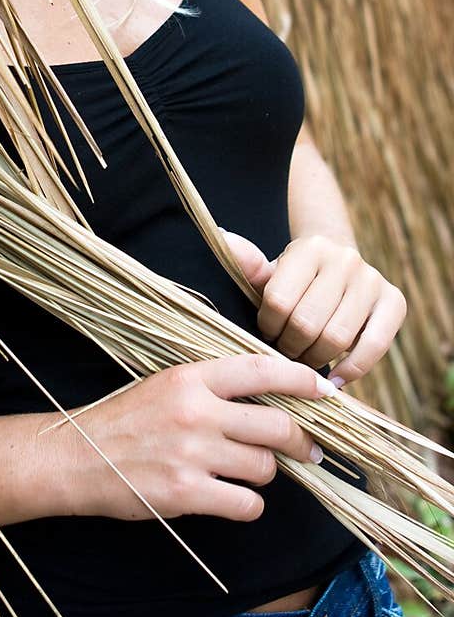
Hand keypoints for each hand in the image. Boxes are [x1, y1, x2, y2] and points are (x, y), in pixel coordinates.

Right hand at [62, 355, 331, 522]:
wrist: (76, 457)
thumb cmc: (124, 420)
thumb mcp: (165, 385)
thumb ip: (212, 387)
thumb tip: (271, 398)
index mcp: (190, 377)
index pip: (262, 370)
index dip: (302, 380)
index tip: (326, 390)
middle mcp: (195, 411)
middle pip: (277, 425)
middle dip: (300, 441)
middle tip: (307, 450)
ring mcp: (192, 453)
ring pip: (265, 467)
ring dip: (264, 473)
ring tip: (245, 472)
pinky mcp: (187, 493)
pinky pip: (247, 503)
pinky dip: (246, 504)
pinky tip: (229, 497)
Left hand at [222, 230, 406, 384]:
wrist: (337, 265)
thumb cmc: (296, 279)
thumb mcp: (271, 271)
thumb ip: (248, 265)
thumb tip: (222, 238)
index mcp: (309, 248)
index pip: (278, 301)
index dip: (267, 325)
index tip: (266, 331)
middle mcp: (344, 260)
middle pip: (307, 323)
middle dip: (290, 346)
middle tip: (284, 351)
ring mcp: (371, 280)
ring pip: (337, 338)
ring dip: (316, 359)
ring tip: (304, 360)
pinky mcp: (394, 302)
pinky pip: (374, 346)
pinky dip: (353, 369)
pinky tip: (335, 378)